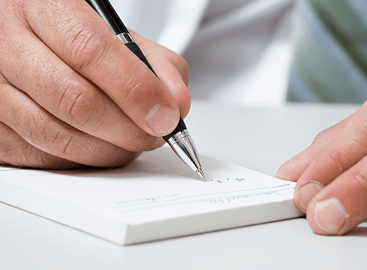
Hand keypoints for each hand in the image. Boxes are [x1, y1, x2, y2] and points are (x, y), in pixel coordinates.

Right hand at [0, 0, 189, 168]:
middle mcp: (6, 45)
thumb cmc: (72, 36)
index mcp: (42, 7)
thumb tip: (176, 105)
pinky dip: (81, 160)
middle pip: (74, 101)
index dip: (135, 90)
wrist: (23, 36)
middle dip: (128, 129)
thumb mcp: (117, 34)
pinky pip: (41, 158)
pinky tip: (98, 145)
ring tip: (132, 141)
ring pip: (57, 137)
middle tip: (154, 134)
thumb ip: (155, 64)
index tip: (166, 116)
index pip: (90, 52)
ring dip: (108, 151)